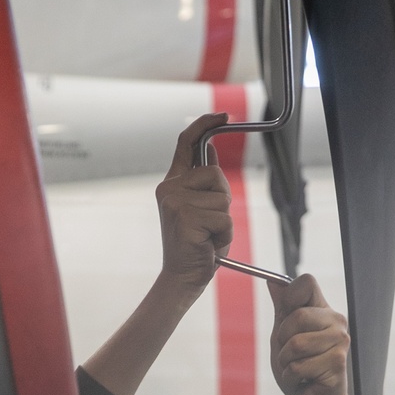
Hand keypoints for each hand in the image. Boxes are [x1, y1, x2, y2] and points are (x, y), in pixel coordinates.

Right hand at [154, 114, 233, 294]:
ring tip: (207, 237)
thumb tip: (211, 149)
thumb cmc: (196, 246)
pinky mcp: (186, 218)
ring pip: (223, 199)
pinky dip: (224, 235)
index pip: (186, 142)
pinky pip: (224, 219)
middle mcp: (170, 189)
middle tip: (209, 224)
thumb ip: (203, 181)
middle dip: (223, 199)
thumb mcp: (201, 208)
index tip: (224, 115)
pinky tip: (208, 245)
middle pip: (215, 174)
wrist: (181, 279)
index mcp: (172, 184)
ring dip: (224, 222)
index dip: (205, 123)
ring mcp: (176, 203)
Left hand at [267, 273, 358, 394]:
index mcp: (322, 310)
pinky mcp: (337, 362)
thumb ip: (281, 310)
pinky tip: (304, 382)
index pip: (306, 282)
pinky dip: (292, 378)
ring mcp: (339, 341)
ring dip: (286, 363)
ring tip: (298, 370)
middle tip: (291, 357)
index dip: (288, 298)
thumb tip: (271, 281)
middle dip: (282, 341)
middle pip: (295, 316)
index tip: (285, 319)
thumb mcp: (284, 337)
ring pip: (295, 344)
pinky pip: (299, 366)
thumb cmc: (300, 371)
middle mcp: (335, 321)